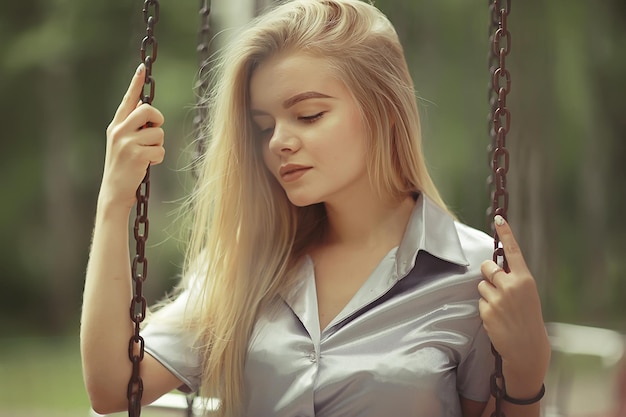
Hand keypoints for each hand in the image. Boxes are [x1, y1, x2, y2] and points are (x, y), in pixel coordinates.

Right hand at [100, 63, 164, 209]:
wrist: (114, 191)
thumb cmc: (124, 167)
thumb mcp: (123, 143)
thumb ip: (132, 126)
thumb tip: (147, 107)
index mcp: (116, 125)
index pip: (128, 100)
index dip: (135, 83)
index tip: (142, 67)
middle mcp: (119, 130)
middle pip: (148, 110)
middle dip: (158, 120)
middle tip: (154, 131)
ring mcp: (126, 142)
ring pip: (158, 133)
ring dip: (158, 146)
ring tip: (146, 156)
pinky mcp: (136, 154)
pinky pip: (160, 150)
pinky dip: (158, 158)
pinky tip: (146, 165)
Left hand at [478, 215, 550, 396]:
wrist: (527, 347)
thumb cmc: (527, 318)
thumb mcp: (527, 294)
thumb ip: (513, 279)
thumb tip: (494, 268)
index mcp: (525, 279)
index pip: (513, 251)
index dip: (506, 233)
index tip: (499, 217)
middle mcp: (511, 285)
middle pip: (487, 266)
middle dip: (488, 274)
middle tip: (499, 288)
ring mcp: (498, 298)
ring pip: (481, 284)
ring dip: (487, 293)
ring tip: (501, 308)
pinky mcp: (487, 310)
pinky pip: (479, 301)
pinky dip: (486, 308)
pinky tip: (497, 319)